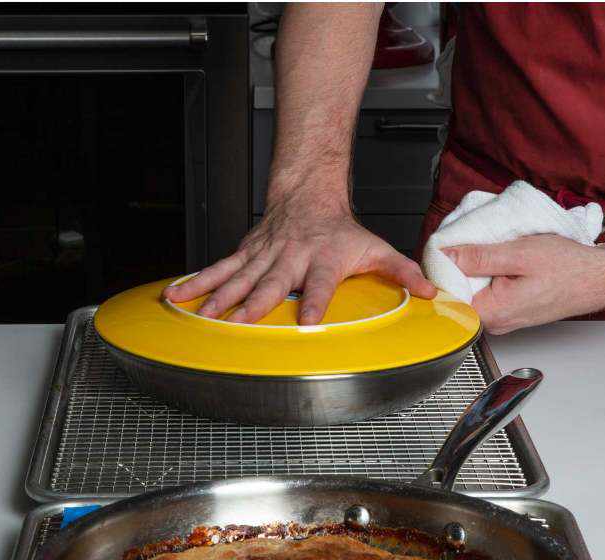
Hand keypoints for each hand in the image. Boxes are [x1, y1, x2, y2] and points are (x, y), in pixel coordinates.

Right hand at [164, 189, 435, 324]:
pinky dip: (196, 281)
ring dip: (219, 295)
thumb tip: (428, 291)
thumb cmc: (341, 228)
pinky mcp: (246, 253)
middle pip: (272, 283)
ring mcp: (264, 255)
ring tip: (202, 314)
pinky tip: (176, 295)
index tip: (308, 321)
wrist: (309, 193)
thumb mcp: (376, 248)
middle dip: (255, 303)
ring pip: (238, 276)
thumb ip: (402, 271)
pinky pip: (218, 268)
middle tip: (239, 322)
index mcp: (322, 259)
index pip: (320, 284)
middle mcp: (290, 257)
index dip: (315, 302)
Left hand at [443, 235, 604, 333]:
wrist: (600, 278)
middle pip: (459, 295)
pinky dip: (491, 274)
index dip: (441, 270)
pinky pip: (491, 292)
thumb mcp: (519, 253)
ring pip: (475, 292)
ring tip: (492, 249)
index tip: (446, 249)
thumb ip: (478, 257)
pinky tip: (503, 260)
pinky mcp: (514, 312)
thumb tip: (446, 255)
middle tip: (471, 241)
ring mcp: (506, 319)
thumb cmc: (569, 268)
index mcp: (494, 312)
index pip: (447, 297)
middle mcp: (498, 322)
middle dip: (458, 266)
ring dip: (476, 269)